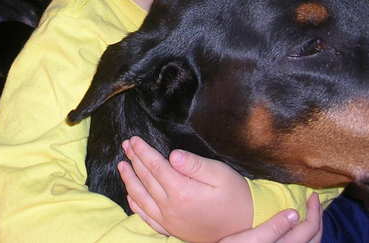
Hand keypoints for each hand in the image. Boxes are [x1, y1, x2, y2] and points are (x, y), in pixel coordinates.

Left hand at [118, 136, 251, 241]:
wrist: (246, 227)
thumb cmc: (236, 197)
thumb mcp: (220, 174)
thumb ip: (194, 164)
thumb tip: (172, 155)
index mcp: (182, 191)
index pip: (155, 166)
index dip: (142, 151)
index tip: (134, 139)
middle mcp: (171, 207)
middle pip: (146, 179)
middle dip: (134, 159)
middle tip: (126, 145)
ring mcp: (170, 220)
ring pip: (141, 197)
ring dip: (129, 179)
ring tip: (122, 165)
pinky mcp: (172, 229)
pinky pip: (147, 217)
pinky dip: (136, 205)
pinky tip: (131, 195)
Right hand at [220, 193, 321, 242]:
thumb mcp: (251, 238)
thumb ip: (273, 227)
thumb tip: (294, 213)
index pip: (310, 228)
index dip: (315, 211)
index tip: (312, 195)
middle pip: (315, 237)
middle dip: (318, 218)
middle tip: (315, 201)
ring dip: (314, 228)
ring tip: (310, 213)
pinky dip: (307, 236)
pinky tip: (298, 229)